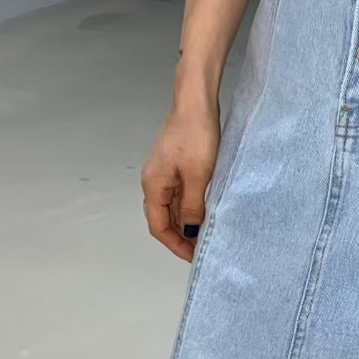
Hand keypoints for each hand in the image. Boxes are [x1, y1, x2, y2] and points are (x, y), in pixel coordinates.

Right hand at [141, 86, 220, 261]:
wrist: (195, 102)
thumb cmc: (195, 134)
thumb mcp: (198, 176)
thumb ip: (192, 207)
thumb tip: (189, 232)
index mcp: (153, 185)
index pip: (158, 226)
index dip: (175, 244)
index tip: (193, 255)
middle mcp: (154, 181)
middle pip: (163, 218)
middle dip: (180, 237)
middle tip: (201, 249)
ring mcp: (163, 173)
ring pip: (171, 207)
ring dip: (185, 223)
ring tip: (205, 235)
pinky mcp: (174, 165)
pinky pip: (178, 194)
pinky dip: (189, 207)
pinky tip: (204, 212)